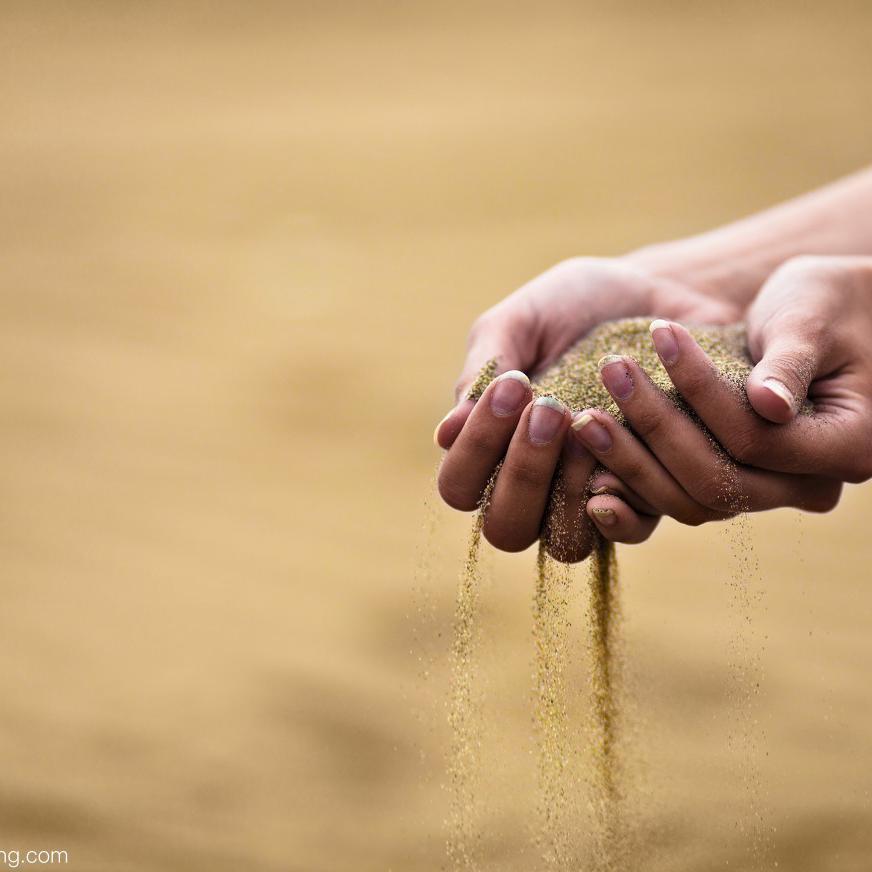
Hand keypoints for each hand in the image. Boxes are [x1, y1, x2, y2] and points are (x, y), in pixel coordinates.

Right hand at [433, 256, 740, 559]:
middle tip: (549, 408)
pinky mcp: (647, 493)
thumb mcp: (521, 323)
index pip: (461, 486)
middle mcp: (536, 485)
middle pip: (506, 528)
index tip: (512, 387)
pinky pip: (629, 530)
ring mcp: (589, 497)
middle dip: (522, 472)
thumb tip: (444, 435)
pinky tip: (622, 460)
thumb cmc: (577, 304)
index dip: (475, 451)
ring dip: (567, 489)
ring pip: (566, 544)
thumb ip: (483, 372)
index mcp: (492, 448)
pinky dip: (623, 503)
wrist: (662, 289)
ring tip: (588, 422)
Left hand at [571, 255, 871, 523]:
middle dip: (655, 429)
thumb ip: (789, 363)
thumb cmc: (829, 303)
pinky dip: (635, 486)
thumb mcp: (812, 319)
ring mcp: (766, 490)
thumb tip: (766, 405)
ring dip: (632, 463)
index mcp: (847, 447)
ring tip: (585, 417)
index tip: (661, 336)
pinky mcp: (730, 481)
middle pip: (718, 483)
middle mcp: (807, 485)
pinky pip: (678, 498)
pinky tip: (587, 472)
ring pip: (691, 500)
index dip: (703, 393)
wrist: (830, 316)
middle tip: (611, 375)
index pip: (758, 439)